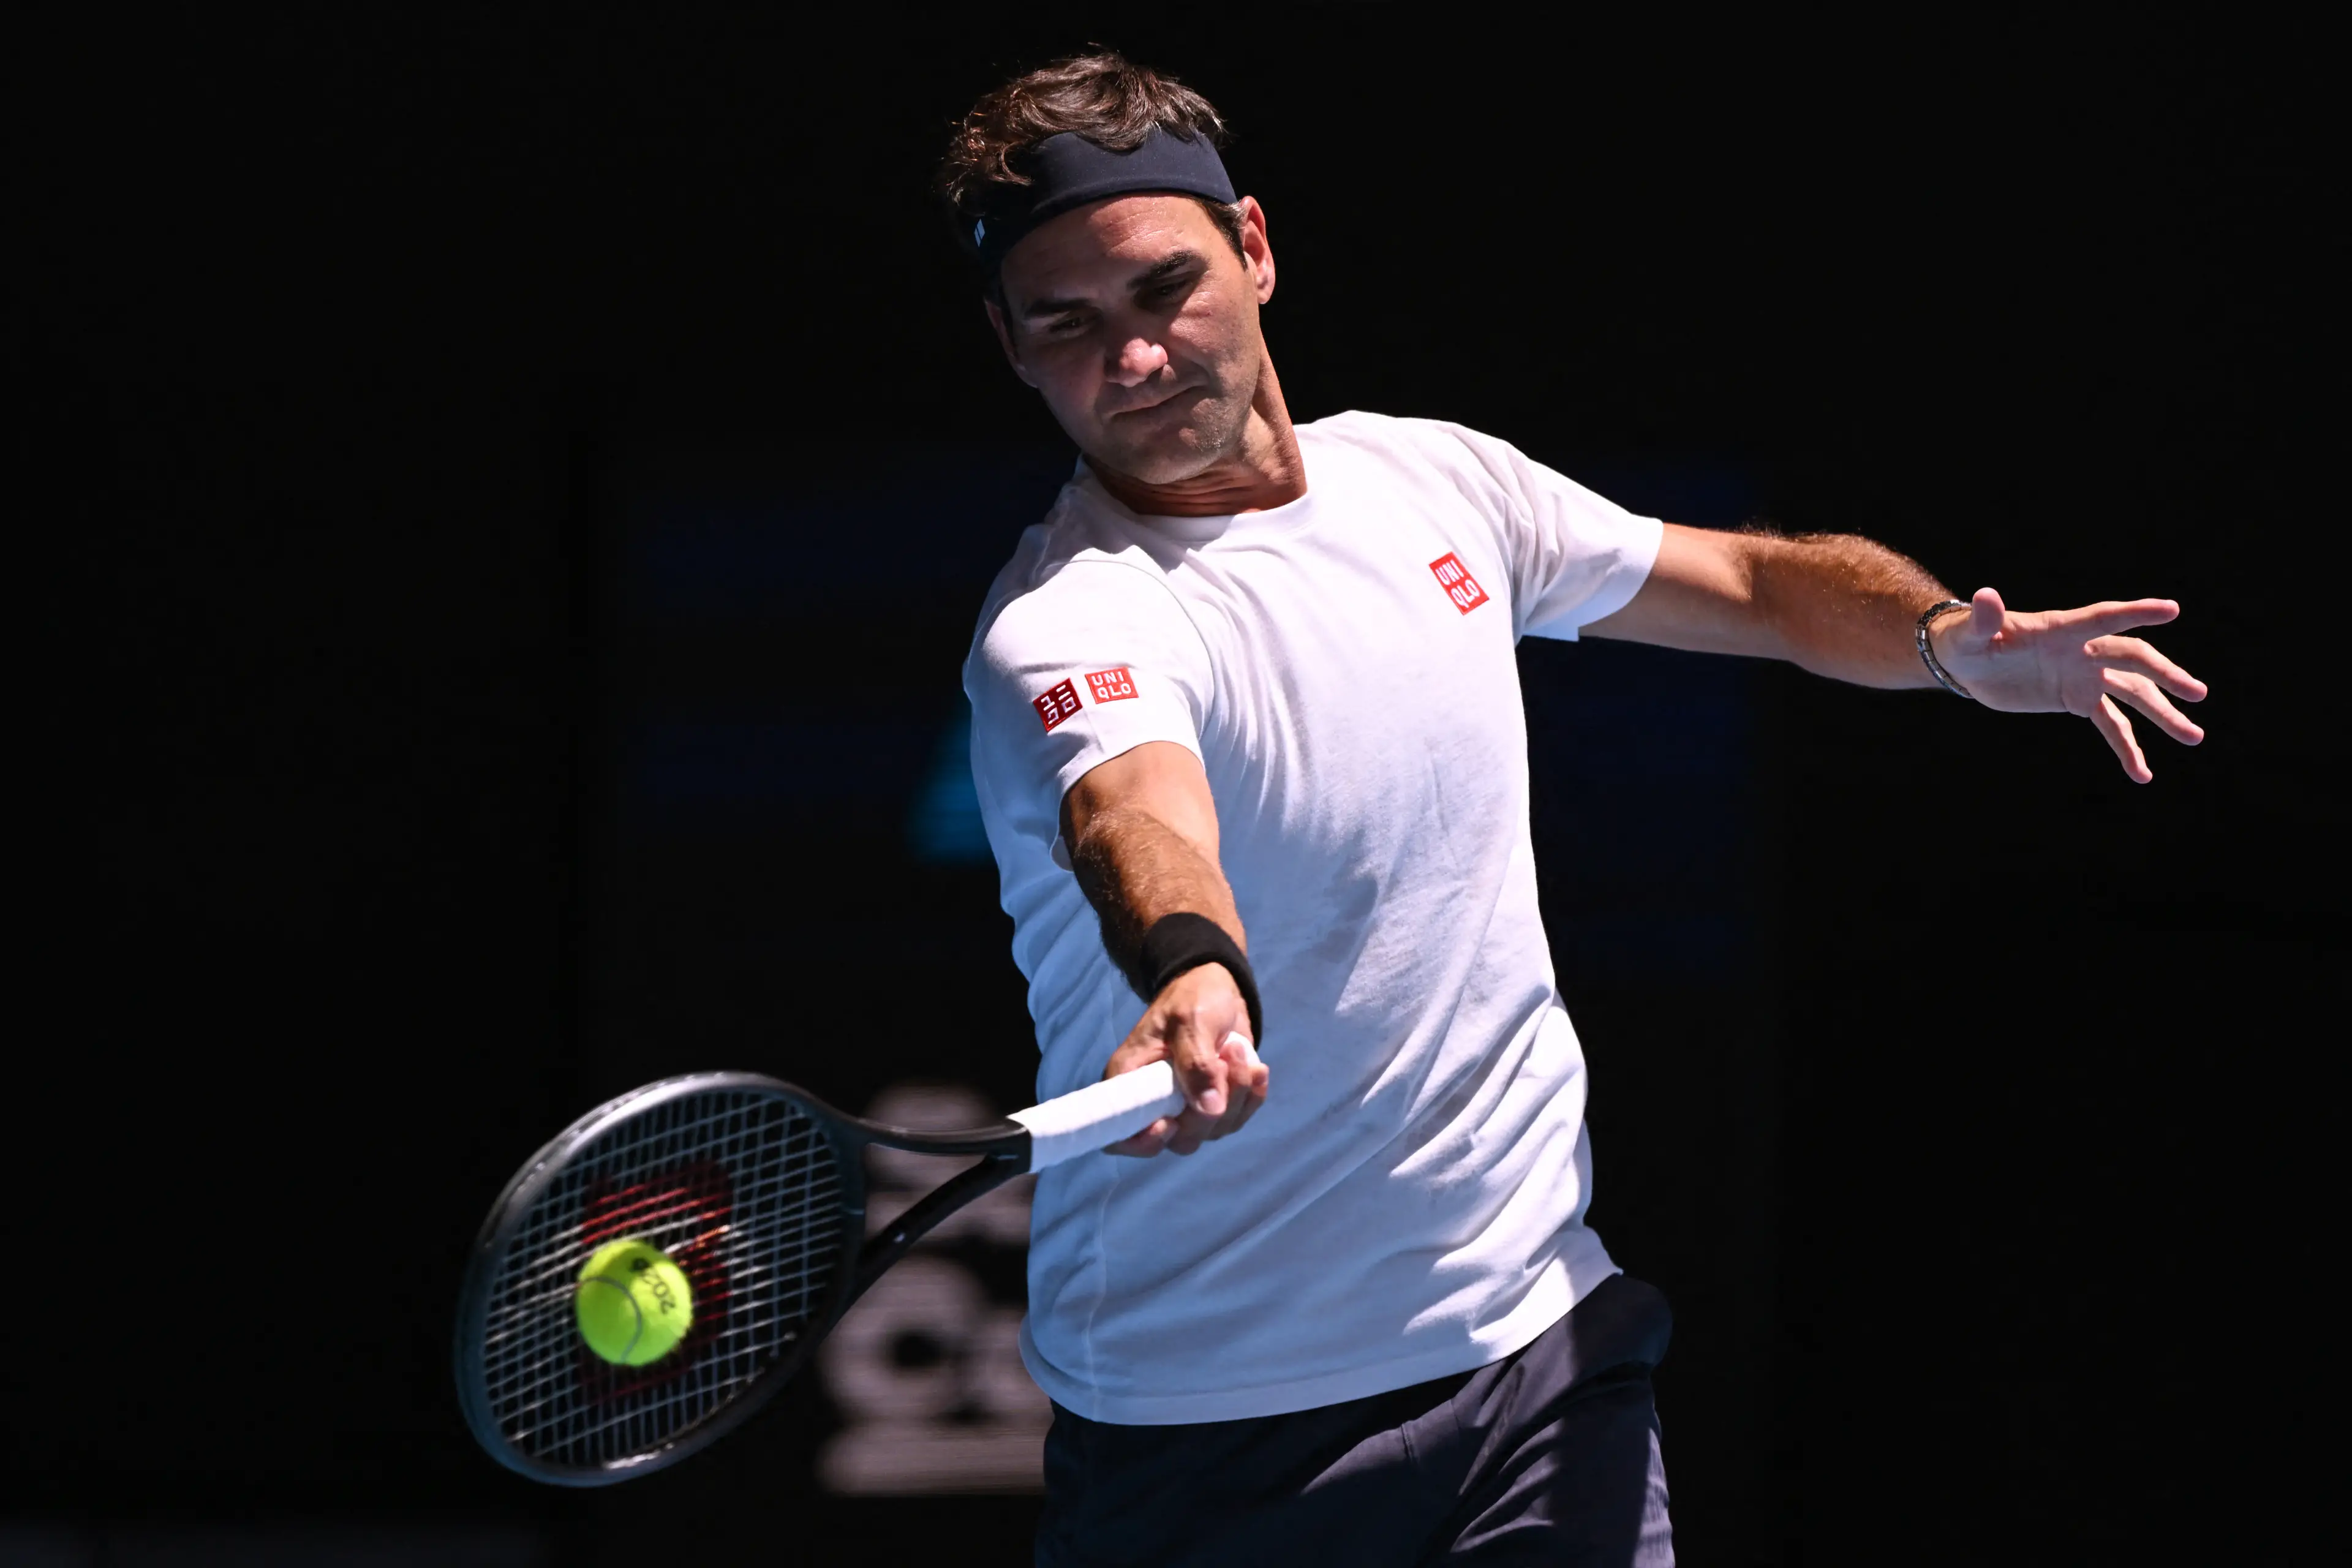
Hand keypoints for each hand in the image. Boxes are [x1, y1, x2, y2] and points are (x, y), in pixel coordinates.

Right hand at [1100, 963, 1268, 1156]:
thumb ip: (1197, 1064)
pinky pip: (1237, 1119)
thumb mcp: (1191, 1021)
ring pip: (1213, 1130)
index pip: (1120, 1134)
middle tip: (1225, 1061)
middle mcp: (1155, 1102)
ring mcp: (1187, 1107)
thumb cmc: (1192, 998)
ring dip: (1238, 1095)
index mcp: (1130, 1080)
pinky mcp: (1215, 1104)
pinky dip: (1252, 1097)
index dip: (1143, 1141)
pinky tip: (1256, 1068)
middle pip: (1180, 1139)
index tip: (1172, 1122)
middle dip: (1211, 1109)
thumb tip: (1210, 1110)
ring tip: (1240, 1052)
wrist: (1220, 989)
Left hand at [1930, 587, 2206, 782]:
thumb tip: (1985, 596)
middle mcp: (2083, 650)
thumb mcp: (1970, 634)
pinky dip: (2127, 748)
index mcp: (2061, 629)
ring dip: (2163, 714)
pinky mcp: (2079, 700)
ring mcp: (2085, 676)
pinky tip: (2142, 774)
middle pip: (2132, 660)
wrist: (1967, 664)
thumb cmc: (1967, 640)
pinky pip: (2111, 724)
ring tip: (2195, 737)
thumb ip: (1983, 619)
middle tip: (2197, 693)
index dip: (2134, 613)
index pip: (2103, 618)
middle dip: (2165, 675)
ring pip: (2133, 694)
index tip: (2171, 609)